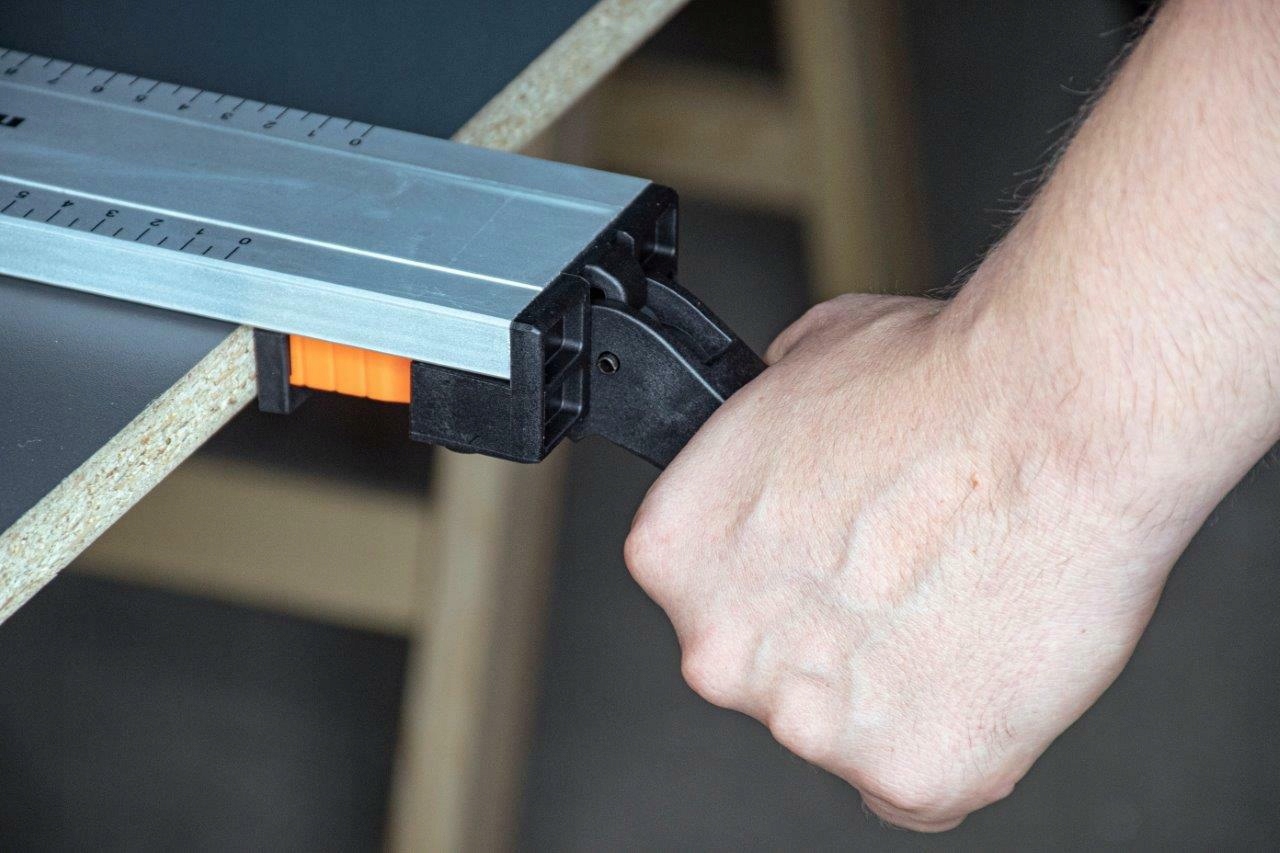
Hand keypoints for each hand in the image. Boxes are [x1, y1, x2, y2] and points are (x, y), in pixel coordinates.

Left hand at [625, 292, 1197, 830]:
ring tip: (957, 605)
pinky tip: (983, 665)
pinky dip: (952, 741)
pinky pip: (919, 785)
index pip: (708, 598)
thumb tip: (773, 450)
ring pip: (842, 731)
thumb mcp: (799, 369)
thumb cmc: (943, 384)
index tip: (823, 561)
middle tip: (899, 582)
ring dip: (890, 690)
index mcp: (679, 559)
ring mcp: (812, 724)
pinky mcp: (910, 773)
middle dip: (828, 639)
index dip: (779, 578)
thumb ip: (758, 441)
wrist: (1058, 413)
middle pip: (770, 673)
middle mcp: (723, 650)